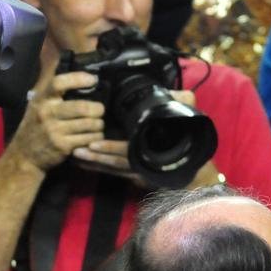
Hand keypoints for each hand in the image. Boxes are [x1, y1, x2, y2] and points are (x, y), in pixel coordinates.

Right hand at [10, 64, 106, 173]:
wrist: (24, 154)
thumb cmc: (35, 124)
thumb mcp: (37, 101)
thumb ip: (47, 80)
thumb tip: (56, 55)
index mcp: (41, 99)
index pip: (59, 83)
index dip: (78, 79)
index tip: (93, 80)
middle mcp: (47, 113)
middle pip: (81, 107)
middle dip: (97, 109)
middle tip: (100, 110)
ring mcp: (54, 131)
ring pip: (89, 124)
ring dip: (99, 124)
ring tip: (98, 124)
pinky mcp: (62, 146)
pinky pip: (88, 139)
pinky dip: (96, 137)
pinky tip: (94, 136)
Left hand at [70, 90, 199, 185]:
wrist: (195, 170)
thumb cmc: (189, 142)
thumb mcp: (189, 119)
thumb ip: (183, 104)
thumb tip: (178, 93)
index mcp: (153, 148)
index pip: (130, 150)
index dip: (112, 148)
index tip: (94, 144)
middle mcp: (145, 163)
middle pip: (116, 162)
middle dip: (97, 157)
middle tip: (77, 150)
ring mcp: (140, 172)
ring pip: (114, 169)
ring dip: (94, 163)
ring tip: (76, 155)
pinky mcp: (136, 177)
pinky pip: (115, 173)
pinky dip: (100, 168)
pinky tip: (83, 163)